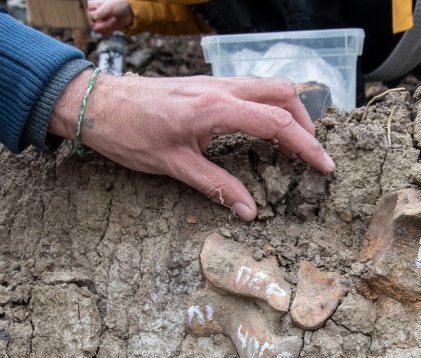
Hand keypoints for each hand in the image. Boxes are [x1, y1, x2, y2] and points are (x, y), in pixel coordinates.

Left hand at [49, 71, 335, 220]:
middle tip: (311, 155)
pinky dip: (268, 106)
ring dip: (288, 112)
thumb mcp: (172, 166)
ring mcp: (214, 83)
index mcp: (214, 109)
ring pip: (268, 87)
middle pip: (282, 94)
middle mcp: (220, 89)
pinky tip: (263, 130)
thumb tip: (249, 211)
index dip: (305, 145)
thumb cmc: (127, 133)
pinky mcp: (206, 85)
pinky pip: (250, 89)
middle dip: (305, 124)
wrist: (96, 102)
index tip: (324, 165)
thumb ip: (216, 186)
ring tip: (292, 145)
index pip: (275, 123)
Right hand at [87, 0, 132, 35]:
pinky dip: (109, 30)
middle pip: (90, 24)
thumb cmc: (118, 4)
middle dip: (102, 23)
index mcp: (90, 6)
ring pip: (97, 30)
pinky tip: (115, 24)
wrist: (131, 11)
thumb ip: (96, 14)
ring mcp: (99, 21)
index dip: (91, 19)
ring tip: (114, 20)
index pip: (84, 16)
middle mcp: (93, 14)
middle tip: (112, 18)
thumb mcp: (106, 8)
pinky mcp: (105, 27)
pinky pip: (103, 33)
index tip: (99, 18)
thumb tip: (90, 19)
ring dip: (107, 26)